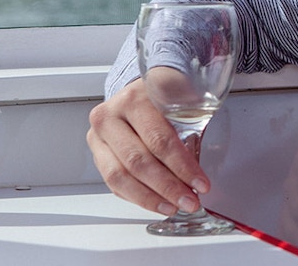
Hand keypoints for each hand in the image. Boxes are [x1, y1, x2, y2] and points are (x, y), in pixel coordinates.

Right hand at [87, 78, 210, 215]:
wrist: (138, 91)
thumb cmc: (162, 98)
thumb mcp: (179, 101)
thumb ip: (190, 130)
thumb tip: (200, 175)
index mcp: (134, 99)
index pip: (159, 139)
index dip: (182, 166)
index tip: (201, 184)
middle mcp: (110, 116)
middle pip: (138, 160)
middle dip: (168, 187)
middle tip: (189, 201)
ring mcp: (99, 136)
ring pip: (120, 176)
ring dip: (150, 198)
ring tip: (173, 207)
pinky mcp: (96, 153)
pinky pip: (113, 183)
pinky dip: (137, 197)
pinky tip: (157, 203)